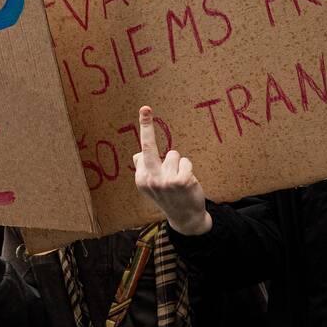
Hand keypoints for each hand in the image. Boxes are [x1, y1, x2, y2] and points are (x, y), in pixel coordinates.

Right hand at [132, 106, 211, 235]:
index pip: (141, 150)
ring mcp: (165, 181)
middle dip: (146, 126)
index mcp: (141, 179)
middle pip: (148, 147)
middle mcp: (150, 180)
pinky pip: (186, 162)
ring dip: (179, 164)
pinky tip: (187, 184)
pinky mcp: (182, 181)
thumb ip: (144, 169)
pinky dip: (188, 169)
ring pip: (174, 155)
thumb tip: (138, 154)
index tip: (145, 109)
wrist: (185, 219)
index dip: (145, 127)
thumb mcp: (151, 187)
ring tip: (179, 180)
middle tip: (145, 107)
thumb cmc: (169, 197)